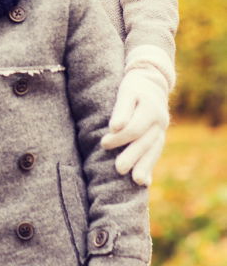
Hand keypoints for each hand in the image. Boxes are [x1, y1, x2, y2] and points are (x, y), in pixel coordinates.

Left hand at [101, 64, 169, 185]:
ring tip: (137, 181)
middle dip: (132, 156)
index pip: (134, 129)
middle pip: (145, 143)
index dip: (119, 138)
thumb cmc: (134, 86)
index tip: (103, 143)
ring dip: (145, 166)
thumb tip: (115, 127)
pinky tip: (145, 182)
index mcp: (151, 110)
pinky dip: (150, 166)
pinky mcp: (159, 137)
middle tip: (119, 169)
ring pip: (154, 151)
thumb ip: (122, 109)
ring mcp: (161, 131)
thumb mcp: (126, 91)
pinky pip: (156, 153)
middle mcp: (160, 122)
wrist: (152, 82)